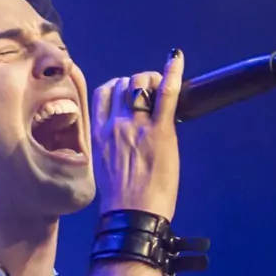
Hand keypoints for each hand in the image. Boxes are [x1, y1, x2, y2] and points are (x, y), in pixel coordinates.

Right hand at [92, 49, 183, 219]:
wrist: (132, 216)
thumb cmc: (122, 201)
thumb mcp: (106, 168)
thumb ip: (113, 146)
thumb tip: (126, 140)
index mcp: (99, 133)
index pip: (103, 93)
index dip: (117, 86)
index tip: (128, 92)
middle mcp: (115, 125)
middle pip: (123, 85)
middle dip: (138, 82)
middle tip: (152, 92)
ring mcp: (136, 126)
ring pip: (140, 85)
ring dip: (152, 80)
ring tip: (162, 87)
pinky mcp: (160, 132)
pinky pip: (166, 93)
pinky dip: (172, 73)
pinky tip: (177, 59)